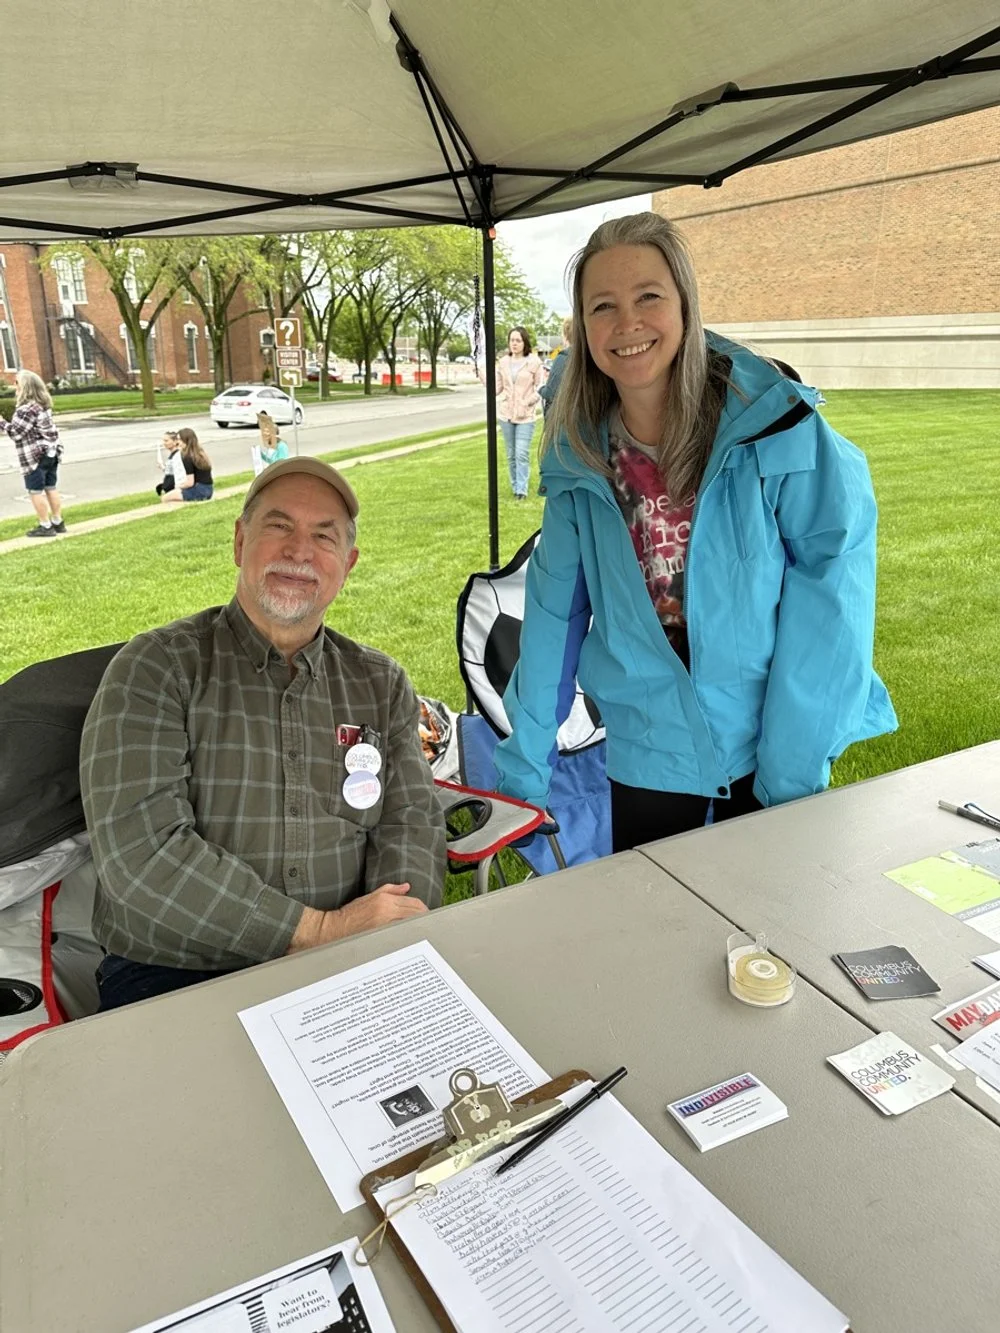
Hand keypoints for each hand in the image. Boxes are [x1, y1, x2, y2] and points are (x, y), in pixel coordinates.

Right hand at [286, 884, 426, 954]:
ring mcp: (384, 926)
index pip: (414, 902)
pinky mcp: (381, 937)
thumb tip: (406, 887)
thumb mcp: (369, 896)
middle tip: (428, 923)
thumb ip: (390, 890)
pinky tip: (409, 938)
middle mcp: (386, 911)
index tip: (425, 912)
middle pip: (416, 914)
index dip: (423, 908)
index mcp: (385, 900)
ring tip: (420, 931)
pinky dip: (407, 935)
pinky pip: (400, 935)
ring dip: (418, 927)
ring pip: (411, 925)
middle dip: (424, 918)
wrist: (333, 929)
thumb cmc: (350, 914)